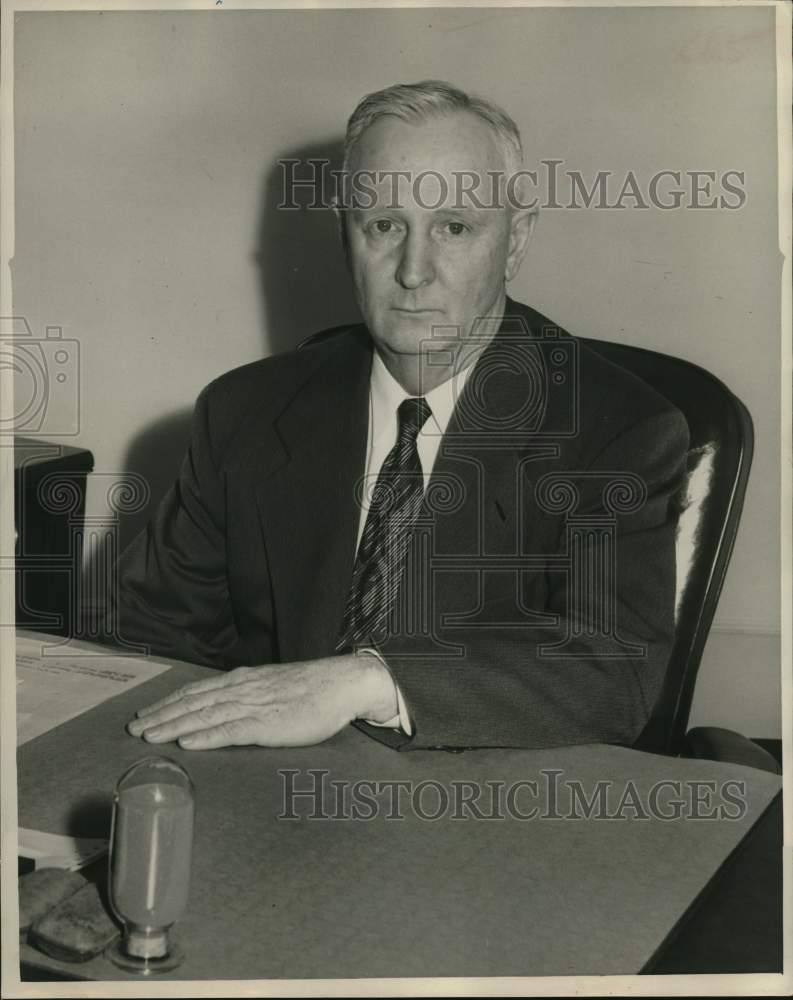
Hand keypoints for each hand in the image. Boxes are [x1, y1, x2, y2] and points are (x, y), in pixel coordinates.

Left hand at [126, 652, 397, 749]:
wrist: (344, 683)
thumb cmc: (313, 689)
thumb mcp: (274, 686)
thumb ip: (250, 696)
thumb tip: (226, 709)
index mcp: (244, 680)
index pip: (197, 691)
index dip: (168, 703)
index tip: (145, 714)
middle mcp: (243, 689)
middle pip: (193, 703)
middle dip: (161, 716)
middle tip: (133, 730)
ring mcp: (255, 706)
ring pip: (205, 716)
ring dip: (174, 727)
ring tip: (148, 737)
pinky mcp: (269, 724)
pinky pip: (231, 731)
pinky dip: (206, 737)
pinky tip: (187, 744)